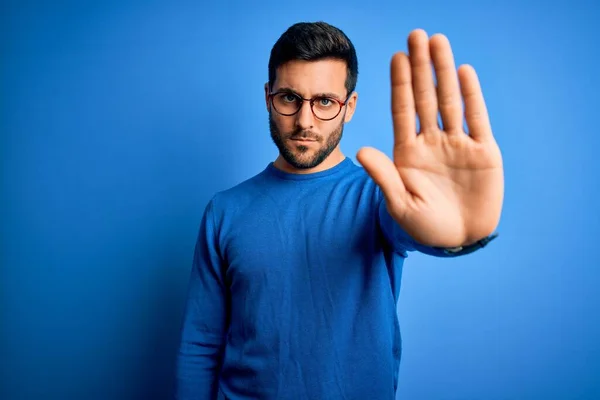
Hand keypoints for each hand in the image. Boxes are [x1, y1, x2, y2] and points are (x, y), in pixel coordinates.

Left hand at [357, 29, 503, 247]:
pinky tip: (463, 72)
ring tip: (437, 41)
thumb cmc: (424, 227)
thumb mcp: (400, 204)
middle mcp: (431, 142)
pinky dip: (471, 96)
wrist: (458, 241)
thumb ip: (384, 176)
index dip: (400, 84)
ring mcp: (457, 144)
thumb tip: (360, 150)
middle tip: (416, 35)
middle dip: (420, 67)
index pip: (402, 110)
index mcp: (408, 152)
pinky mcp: (482, 152)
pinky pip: (477, 118)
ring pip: (449, 101)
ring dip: (443, 71)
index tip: (396, 57)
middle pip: (425, 97)